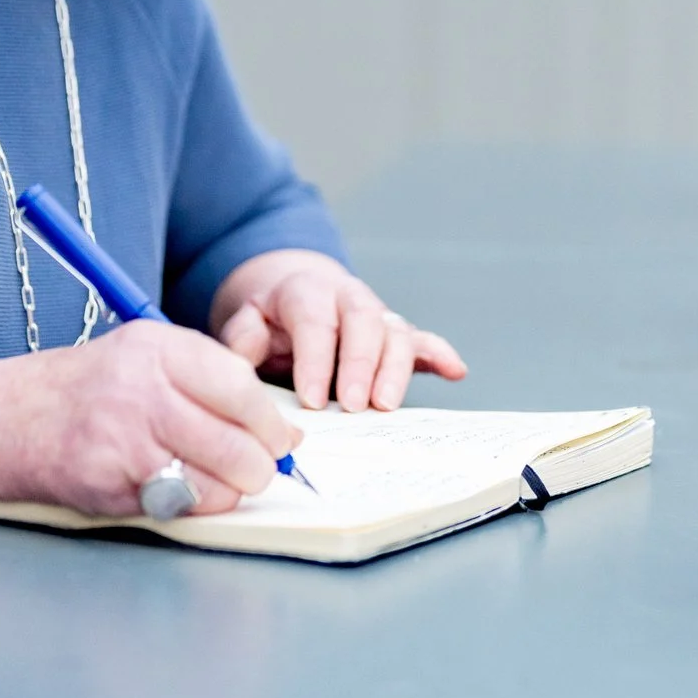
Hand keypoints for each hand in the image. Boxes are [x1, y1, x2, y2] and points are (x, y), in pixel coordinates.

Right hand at [0, 322, 298, 536]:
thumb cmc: (78, 390)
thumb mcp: (139, 358)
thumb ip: (205, 383)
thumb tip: (280, 432)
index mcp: (156, 346)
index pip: (241, 387)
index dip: (270, 422)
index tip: (281, 439)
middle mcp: (142, 387)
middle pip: (240, 441)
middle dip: (260, 465)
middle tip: (257, 470)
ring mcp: (124, 439)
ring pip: (217, 481)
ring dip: (228, 491)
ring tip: (213, 482)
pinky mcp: (108, 483)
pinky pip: (179, 506)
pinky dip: (190, 506)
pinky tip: (172, 490)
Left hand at [211, 249, 467, 411]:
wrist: (291, 291)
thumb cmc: (267, 316)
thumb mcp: (244, 319)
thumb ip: (242, 336)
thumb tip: (247, 354)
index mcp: (306, 292)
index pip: (314, 322)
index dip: (315, 361)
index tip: (312, 401)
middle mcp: (347, 297)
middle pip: (363, 320)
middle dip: (361, 364)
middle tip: (355, 407)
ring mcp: (375, 314)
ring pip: (395, 331)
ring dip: (395, 369)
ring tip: (386, 406)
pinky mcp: (395, 333)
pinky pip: (422, 340)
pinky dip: (440, 353)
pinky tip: (454, 371)